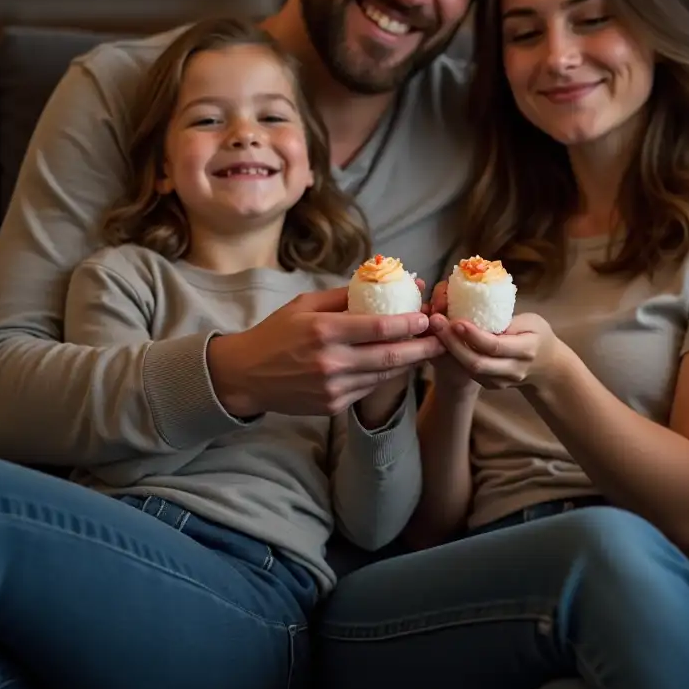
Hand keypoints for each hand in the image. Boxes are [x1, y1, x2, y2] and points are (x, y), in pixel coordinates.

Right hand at [208, 286, 443, 418]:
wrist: (246, 376)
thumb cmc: (276, 333)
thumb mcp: (304, 304)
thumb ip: (343, 296)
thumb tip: (379, 281)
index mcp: (323, 331)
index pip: (378, 328)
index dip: (408, 323)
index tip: (426, 315)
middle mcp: (330, 362)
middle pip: (390, 355)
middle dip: (422, 347)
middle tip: (442, 337)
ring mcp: (333, 388)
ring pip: (384, 375)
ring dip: (409, 362)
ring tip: (427, 349)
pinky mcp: (333, 406)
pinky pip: (369, 388)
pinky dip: (386, 375)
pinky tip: (397, 363)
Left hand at [428, 310, 561, 391]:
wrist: (547, 367)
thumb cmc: (537, 335)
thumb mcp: (531, 321)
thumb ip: (507, 320)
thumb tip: (475, 307)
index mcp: (526, 350)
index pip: (495, 346)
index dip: (473, 335)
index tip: (456, 320)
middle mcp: (513, 370)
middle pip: (477, 362)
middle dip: (453, 343)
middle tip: (435, 322)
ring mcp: (501, 381)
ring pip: (469, 370)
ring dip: (449, 350)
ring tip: (434, 329)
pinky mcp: (491, 385)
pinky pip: (469, 373)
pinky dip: (453, 357)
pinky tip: (442, 341)